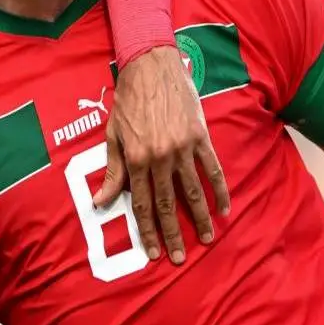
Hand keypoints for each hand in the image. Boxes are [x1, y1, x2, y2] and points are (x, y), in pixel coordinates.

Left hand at [94, 46, 228, 263]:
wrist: (152, 67)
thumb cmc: (128, 101)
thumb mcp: (113, 135)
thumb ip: (112, 170)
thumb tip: (100, 200)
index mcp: (136, 159)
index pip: (141, 203)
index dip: (146, 230)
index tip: (152, 251)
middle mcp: (160, 158)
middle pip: (168, 204)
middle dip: (173, 233)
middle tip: (179, 257)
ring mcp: (183, 148)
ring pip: (193, 191)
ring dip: (200, 218)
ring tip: (207, 239)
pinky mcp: (201, 138)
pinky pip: (212, 169)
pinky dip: (219, 190)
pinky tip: (224, 208)